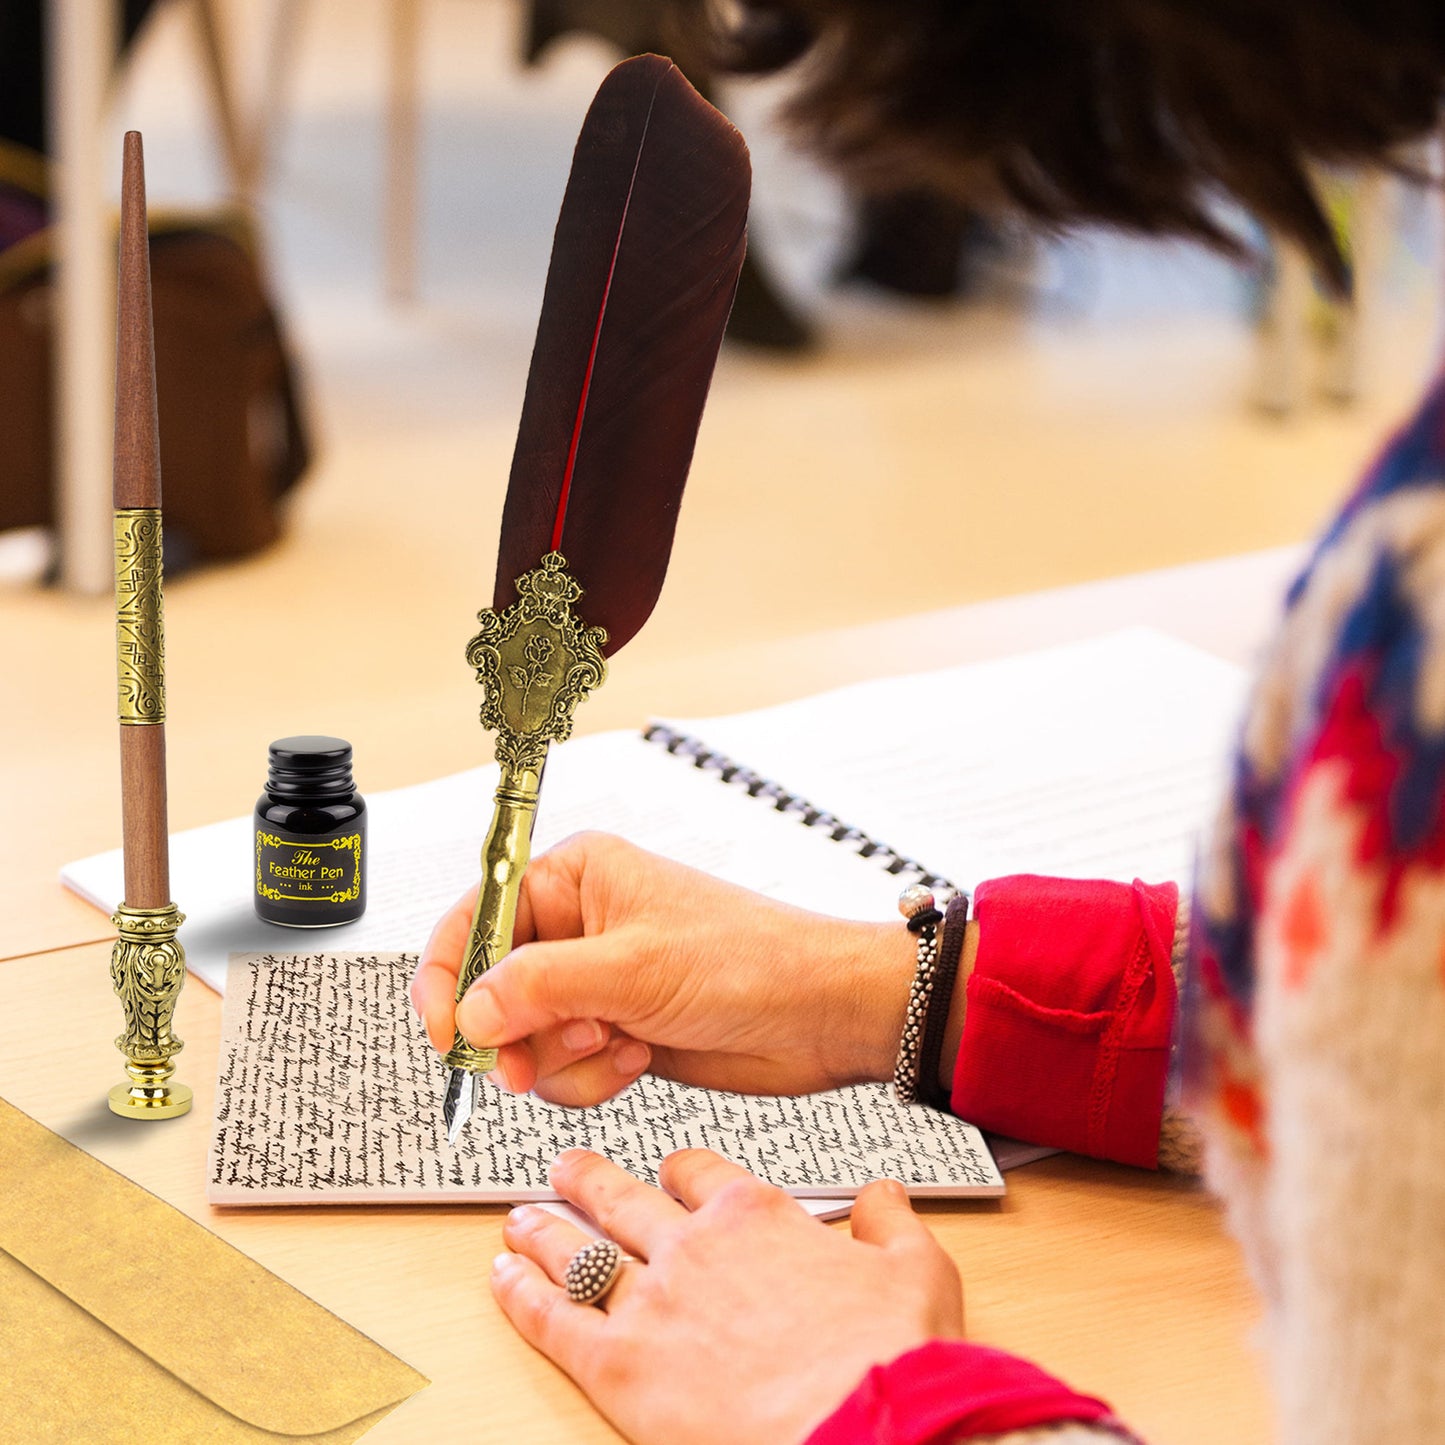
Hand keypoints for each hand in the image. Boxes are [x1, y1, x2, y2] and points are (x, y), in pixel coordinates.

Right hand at [410, 832, 916, 1105]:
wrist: (821, 1015)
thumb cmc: (751, 961)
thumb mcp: (633, 969)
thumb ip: (538, 987)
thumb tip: (468, 1012)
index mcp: (574, 877)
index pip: (474, 919)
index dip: (449, 978)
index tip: (449, 1034)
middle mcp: (576, 925)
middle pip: (489, 989)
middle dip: (515, 1032)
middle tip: (539, 1056)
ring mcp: (594, 981)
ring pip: (523, 1038)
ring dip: (562, 1058)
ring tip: (616, 1041)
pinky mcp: (612, 1028)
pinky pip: (562, 1067)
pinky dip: (590, 1076)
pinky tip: (637, 1056)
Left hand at [494, 1149, 963, 1444]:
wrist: (866, 1427)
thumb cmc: (892, 1357)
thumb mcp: (917, 1269)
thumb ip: (891, 1222)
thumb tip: (885, 1196)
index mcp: (756, 1215)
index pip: (699, 1172)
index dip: (678, 1169)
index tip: (670, 1170)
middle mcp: (694, 1246)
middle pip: (624, 1197)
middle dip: (588, 1179)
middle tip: (565, 1167)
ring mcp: (651, 1302)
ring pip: (579, 1248)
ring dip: (544, 1229)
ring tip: (519, 1216)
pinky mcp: (620, 1366)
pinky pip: (553, 1319)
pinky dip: (520, 1294)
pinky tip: (502, 1277)